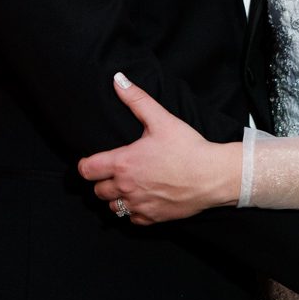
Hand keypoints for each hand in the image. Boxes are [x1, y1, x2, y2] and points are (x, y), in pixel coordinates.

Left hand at [78, 74, 239, 223]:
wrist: (212, 176)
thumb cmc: (187, 147)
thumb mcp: (161, 119)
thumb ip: (136, 99)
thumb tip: (118, 80)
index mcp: (123, 163)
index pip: (87, 170)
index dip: (86, 165)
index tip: (93, 162)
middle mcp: (126, 187)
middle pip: (97, 191)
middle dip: (102, 181)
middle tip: (115, 172)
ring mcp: (139, 205)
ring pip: (112, 207)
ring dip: (116, 198)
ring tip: (129, 186)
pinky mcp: (152, 218)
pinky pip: (132, 220)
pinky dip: (133, 211)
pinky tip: (144, 199)